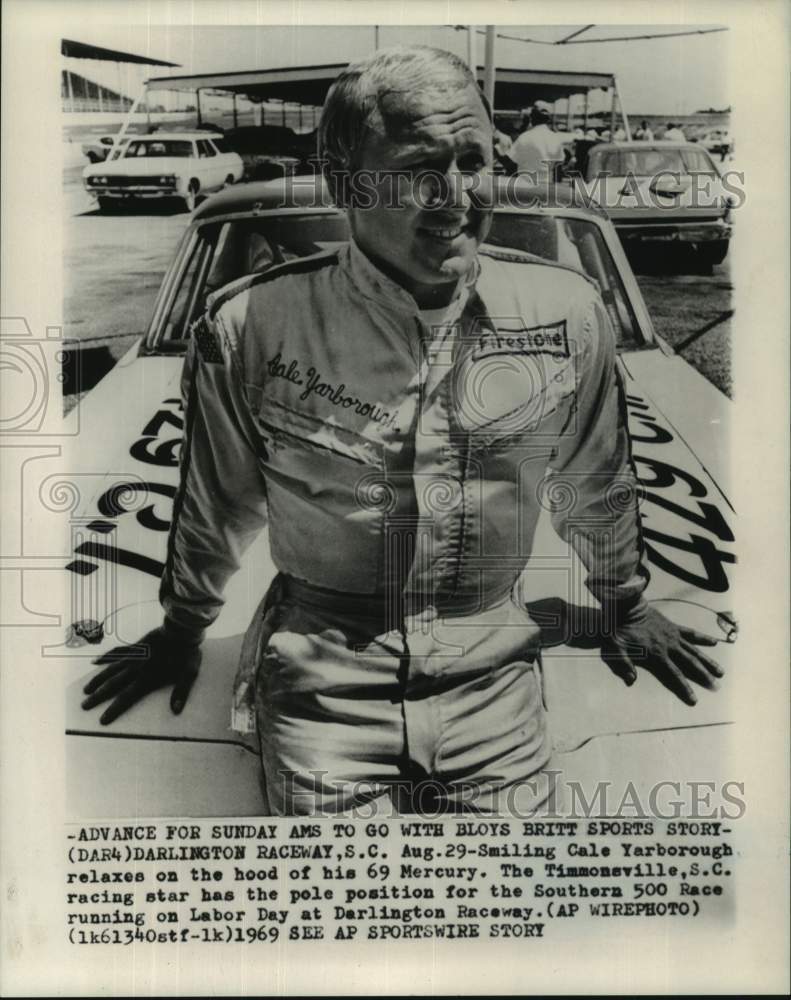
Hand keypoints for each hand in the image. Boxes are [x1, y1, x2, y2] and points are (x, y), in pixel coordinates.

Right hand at [81, 626, 200, 724]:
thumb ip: (181, 692)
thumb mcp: (189, 674)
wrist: (182, 629)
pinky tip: (95, 662)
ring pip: (110, 670)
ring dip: (97, 680)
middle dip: (98, 697)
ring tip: (85, 690)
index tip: (102, 720)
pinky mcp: (135, 646)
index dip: (114, 709)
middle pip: (112, 685)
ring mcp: (133, 656)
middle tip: (84, 706)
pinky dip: (105, 657)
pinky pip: (116, 652)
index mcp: (147, 678)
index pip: (126, 697)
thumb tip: (176, 710)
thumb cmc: (188, 653)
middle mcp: (136, 669)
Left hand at [602, 605, 722, 705]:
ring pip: (694, 651)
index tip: (694, 699)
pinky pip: (690, 633)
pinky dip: (702, 638)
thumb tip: (631, 681)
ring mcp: (673, 635)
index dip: (684, 688)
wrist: (625, 605)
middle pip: (690, 664)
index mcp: (656, 654)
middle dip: (703, 676)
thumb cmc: (618, 627)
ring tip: (721, 672)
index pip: (674, 675)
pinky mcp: (673, 626)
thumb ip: (624, 664)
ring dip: (708, 661)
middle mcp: (669, 646)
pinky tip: (713, 642)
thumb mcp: (616, 647)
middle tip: (716, 687)